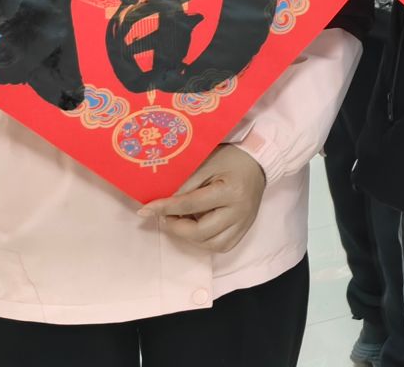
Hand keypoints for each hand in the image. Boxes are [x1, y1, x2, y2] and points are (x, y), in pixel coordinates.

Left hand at [138, 145, 266, 252]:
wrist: (259, 161)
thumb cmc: (230, 158)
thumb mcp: (206, 164)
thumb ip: (185, 185)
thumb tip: (161, 204)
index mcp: (231, 190)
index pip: (191, 205)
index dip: (165, 208)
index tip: (145, 210)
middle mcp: (240, 211)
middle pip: (200, 231)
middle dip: (176, 227)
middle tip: (164, 216)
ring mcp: (244, 223)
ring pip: (211, 244)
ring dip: (190, 237)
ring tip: (181, 222)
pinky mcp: (245, 229)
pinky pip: (222, 246)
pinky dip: (205, 241)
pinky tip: (198, 229)